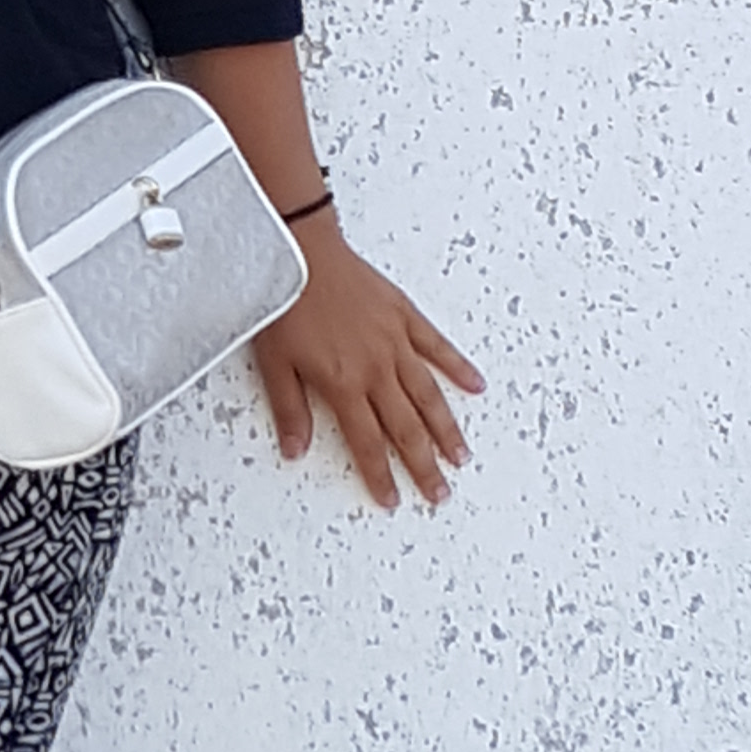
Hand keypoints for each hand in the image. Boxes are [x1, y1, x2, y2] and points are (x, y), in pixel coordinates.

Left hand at [250, 222, 482, 512]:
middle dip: (424, 466)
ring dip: (447, 430)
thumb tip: (294, 450)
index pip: (367, 443)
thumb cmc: (284, 301)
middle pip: (406, 428)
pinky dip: (458, 367)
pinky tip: (475, 386)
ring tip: (460, 456)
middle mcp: (376, 368)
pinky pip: (438, 347)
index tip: (393, 500)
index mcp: (344, 383)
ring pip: (428, 396)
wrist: (301, 252)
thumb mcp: (275, 364)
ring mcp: (395, 342)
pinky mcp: (404, 315)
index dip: (381, 475)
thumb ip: (291, 410)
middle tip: (439, 493)